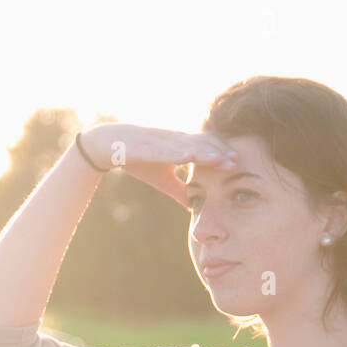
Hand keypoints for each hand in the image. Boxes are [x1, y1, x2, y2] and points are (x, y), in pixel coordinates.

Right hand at [80, 123, 237, 207]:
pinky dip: (180, 152)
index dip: (221, 154)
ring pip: (189, 144)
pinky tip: (191, 156)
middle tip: (237, 162)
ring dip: (206, 151)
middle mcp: (175, 139)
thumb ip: (179, 190)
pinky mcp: (149, 145)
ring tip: (221, 159)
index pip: (206, 148)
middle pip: (203, 144)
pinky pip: (167, 148)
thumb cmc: (137, 160)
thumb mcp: (162, 179)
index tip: (237, 164)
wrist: (108, 145)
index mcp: (180, 145)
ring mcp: (162, 141)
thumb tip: (194, 206)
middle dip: (220, 152)